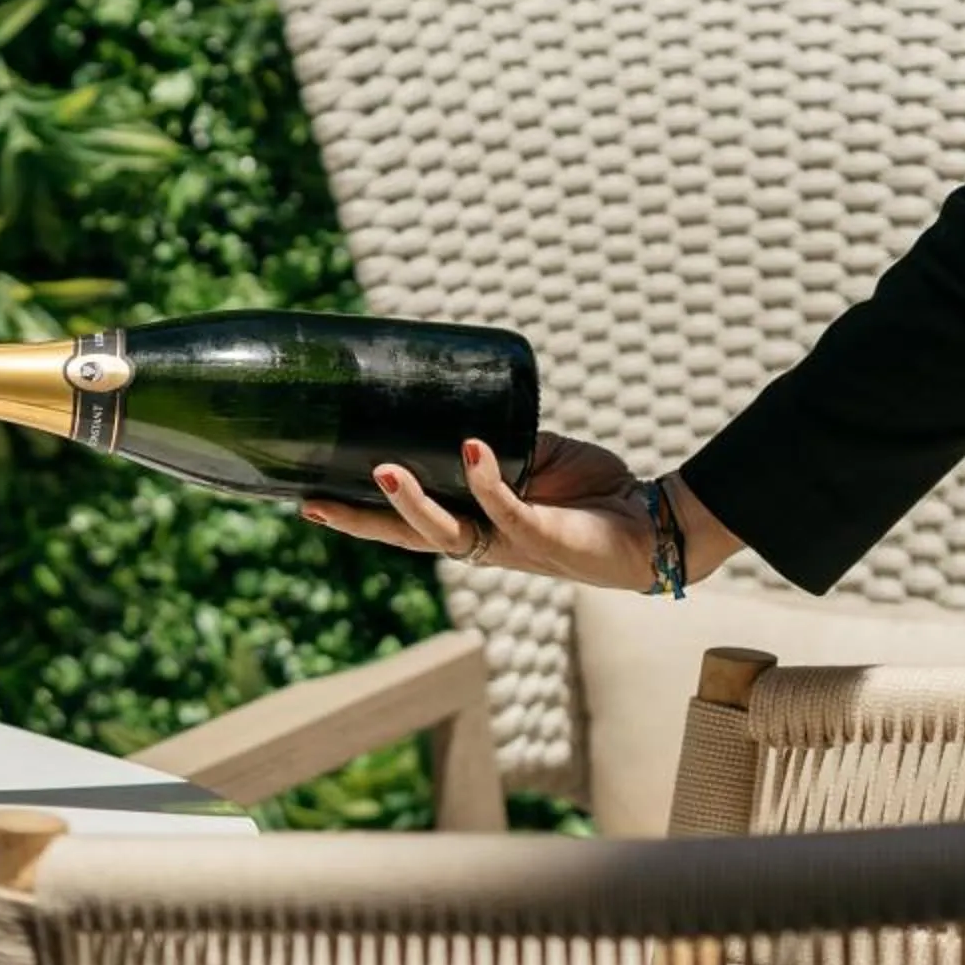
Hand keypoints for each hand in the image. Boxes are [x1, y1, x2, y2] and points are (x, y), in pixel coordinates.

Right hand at [302, 432, 661, 589]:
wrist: (655, 525)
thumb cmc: (595, 497)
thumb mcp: (537, 460)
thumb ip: (501, 447)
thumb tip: (465, 421)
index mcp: (475, 528)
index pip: (404, 525)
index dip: (359, 515)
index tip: (309, 500)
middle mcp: (483, 543)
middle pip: (407, 539)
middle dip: (360, 523)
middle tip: (313, 505)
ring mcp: (510, 543)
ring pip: (446, 531)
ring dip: (412, 502)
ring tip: (383, 471)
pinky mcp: (543, 537)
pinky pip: (506, 506)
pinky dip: (486, 478)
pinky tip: (472, 449)